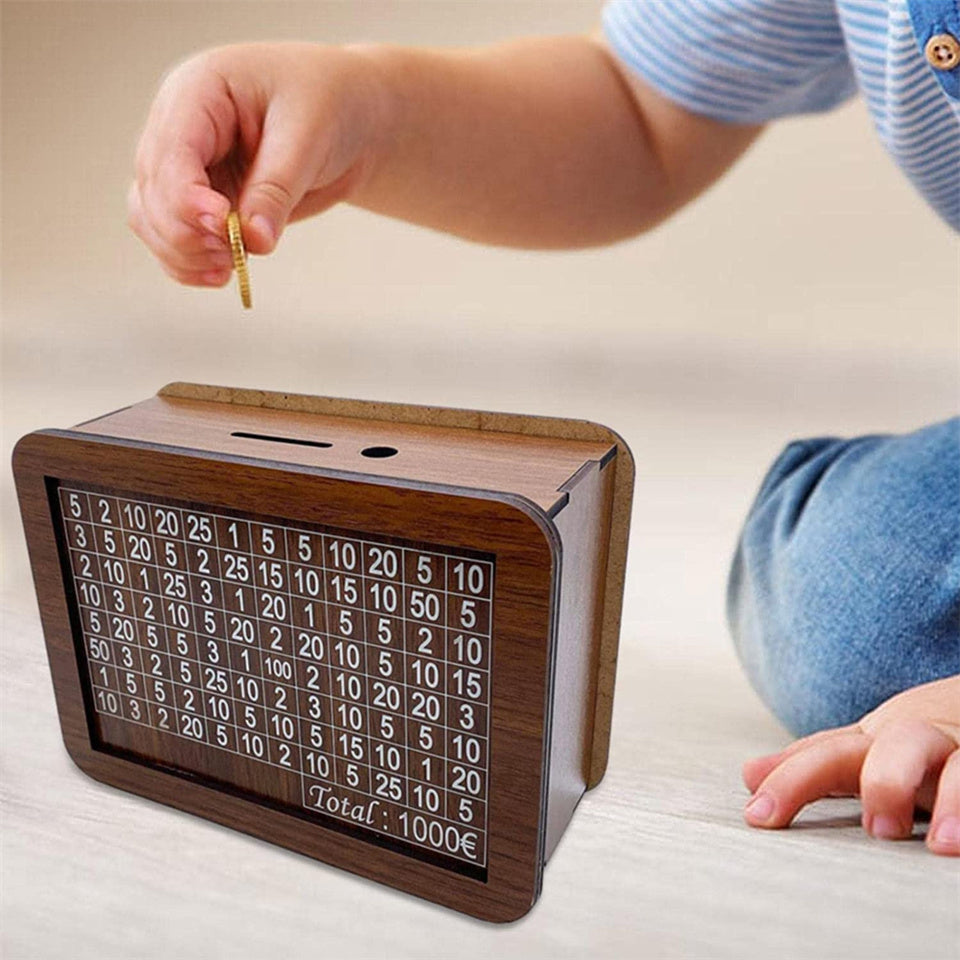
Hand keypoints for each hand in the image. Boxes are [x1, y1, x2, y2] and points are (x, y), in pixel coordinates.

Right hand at [127, 42, 385, 284]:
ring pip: (151, 218)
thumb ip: (276, 190)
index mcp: (198, 92)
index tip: (222, 226)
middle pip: (153, 192)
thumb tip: (253, 241)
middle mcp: (178, 127)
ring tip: (230, 268)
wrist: (347, 117)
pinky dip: (188, 262)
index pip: (171, 154)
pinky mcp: (199, 199)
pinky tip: (221, 275)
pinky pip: (172, 236)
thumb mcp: (309, 138)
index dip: (187, 199)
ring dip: (183, 253)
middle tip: (234, 255)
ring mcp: (185, 165)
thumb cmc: (327, 105)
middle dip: (187, 233)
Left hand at [742, 675, 959, 853]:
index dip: (790, 781)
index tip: (757, 816)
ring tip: (943, 843)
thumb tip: (748, 776)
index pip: (827, 755)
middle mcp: (917, 742)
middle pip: (896, 747)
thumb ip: (812, 765)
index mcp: (873, 742)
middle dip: (882, 782)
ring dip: (953, 800)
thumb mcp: (861, 750)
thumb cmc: (911, 741)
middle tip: (880, 832)